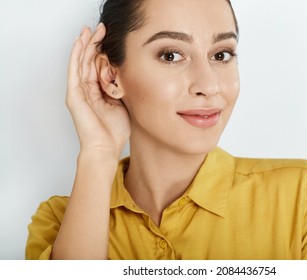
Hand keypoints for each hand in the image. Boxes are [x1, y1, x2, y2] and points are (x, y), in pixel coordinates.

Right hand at [66, 23, 129, 157]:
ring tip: (91, 30)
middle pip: (89, 61)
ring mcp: (79, 92)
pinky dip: (76, 55)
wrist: (106, 147)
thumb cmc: (115, 131)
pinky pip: (74, 70)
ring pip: (81, 62)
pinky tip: (80, 42)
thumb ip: (122, 89)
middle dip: (95, 44)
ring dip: (85, 45)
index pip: (99, 67)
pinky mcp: (74, 95)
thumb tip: (128, 74)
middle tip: (101, 28)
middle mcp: (87, 90)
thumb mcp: (124, 104)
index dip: (103, 52)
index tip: (111, 39)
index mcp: (98, 93)